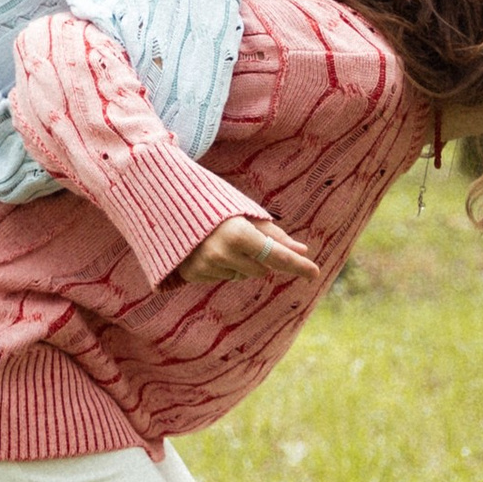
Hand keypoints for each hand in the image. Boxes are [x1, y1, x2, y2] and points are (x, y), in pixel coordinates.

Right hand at [181, 212, 321, 288]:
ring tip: (219, 240)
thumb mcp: (244, 214)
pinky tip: (206, 249)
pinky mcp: (193, 274)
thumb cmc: (213, 206)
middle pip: (261, 269)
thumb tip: (302, 250)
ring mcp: (206, 266)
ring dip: (239, 262)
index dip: (297, 264)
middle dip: (258, 256)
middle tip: (239, 235)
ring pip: (241, 275)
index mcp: (238, 234)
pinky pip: (221, 277)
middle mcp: (223, 254)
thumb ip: (274, 235)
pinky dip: (221, 267)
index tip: (316, 272)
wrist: (167, 204)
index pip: (276, 255)